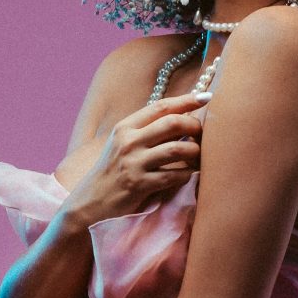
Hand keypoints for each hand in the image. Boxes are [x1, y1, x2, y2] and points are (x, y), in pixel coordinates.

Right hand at [64, 92, 209, 226]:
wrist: (91, 201)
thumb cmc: (113, 170)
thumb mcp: (123, 143)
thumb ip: (147, 130)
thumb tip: (182, 117)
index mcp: (125, 127)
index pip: (161, 106)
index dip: (186, 100)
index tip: (206, 97)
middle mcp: (129, 141)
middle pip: (172, 123)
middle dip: (194, 125)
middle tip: (203, 133)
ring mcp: (134, 163)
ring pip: (177, 149)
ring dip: (195, 151)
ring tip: (198, 155)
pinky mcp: (140, 184)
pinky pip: (174, 175)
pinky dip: (188, 174)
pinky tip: (190, 174)